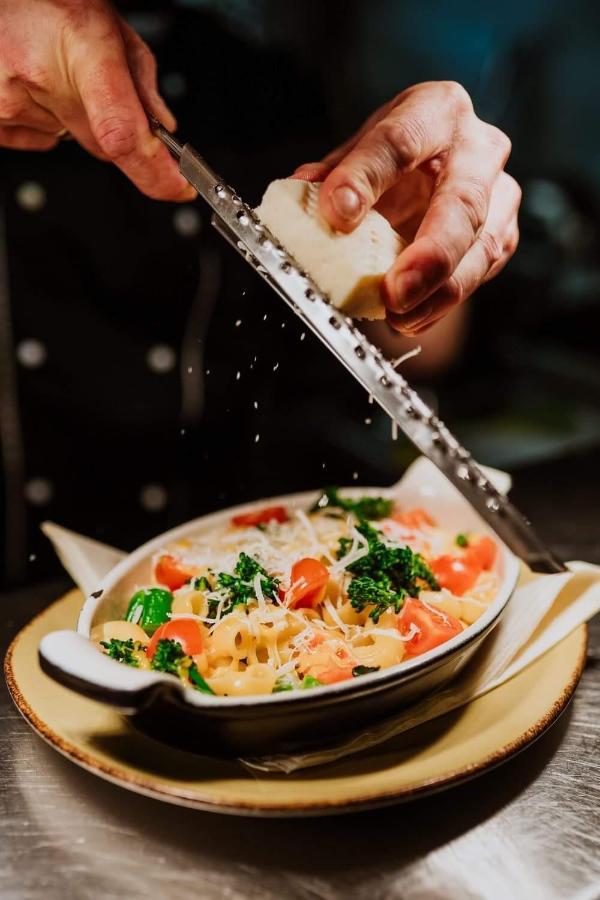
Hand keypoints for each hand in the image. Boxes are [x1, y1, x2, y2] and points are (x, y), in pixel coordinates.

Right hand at [0, 0, 193, 200]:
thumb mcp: (109, 23)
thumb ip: (141, 79)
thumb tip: (161, 130)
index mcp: (82, 46)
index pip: (122, 132)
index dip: (155, 171)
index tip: (177, 186)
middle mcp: (39, 76)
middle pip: (103, 144)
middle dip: (113, 127)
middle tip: (97, 84)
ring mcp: (9, 100)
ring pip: (70, 140)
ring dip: (72, 115)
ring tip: (56, 69)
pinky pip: (38, 140)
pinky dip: (43, 119)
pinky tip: (35, 82)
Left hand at [294, 82, 520, 334]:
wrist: (436, 167)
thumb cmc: (394, 156)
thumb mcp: (358, 153)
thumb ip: (332, 174)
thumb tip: (299, 193)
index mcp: (435, 110)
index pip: (400, 141)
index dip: (366, 177)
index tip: (338, 213)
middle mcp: (478, 148)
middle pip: (463, 202)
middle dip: (430, 252)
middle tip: (395, 291)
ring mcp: (499, 193)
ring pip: (481, 247)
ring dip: (440, 290)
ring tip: (400, 315)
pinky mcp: (503, 234)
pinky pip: (479, 273)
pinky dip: (442, 303)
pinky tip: (413, 318)